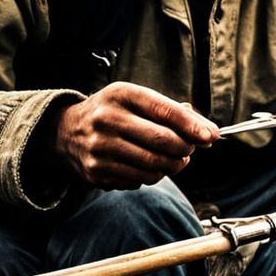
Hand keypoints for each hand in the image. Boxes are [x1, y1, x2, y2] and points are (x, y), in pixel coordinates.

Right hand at [54, 82, 218, 188]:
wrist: (65, 133)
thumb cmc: (112, 113)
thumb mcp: (135, 100)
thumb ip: (171, 112)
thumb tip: (208, 132)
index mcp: (121, 95)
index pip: (165, 111)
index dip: (192, 126)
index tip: (211, 137)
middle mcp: (107, 120)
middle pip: (162, 141)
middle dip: (184, 149)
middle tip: (189, 150)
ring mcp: (100, 148)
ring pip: (153, 166)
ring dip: (172, 166)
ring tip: (173, 160)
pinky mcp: (97, 172)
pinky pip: (138, 180)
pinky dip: (151, 176)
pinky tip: (146, 166)